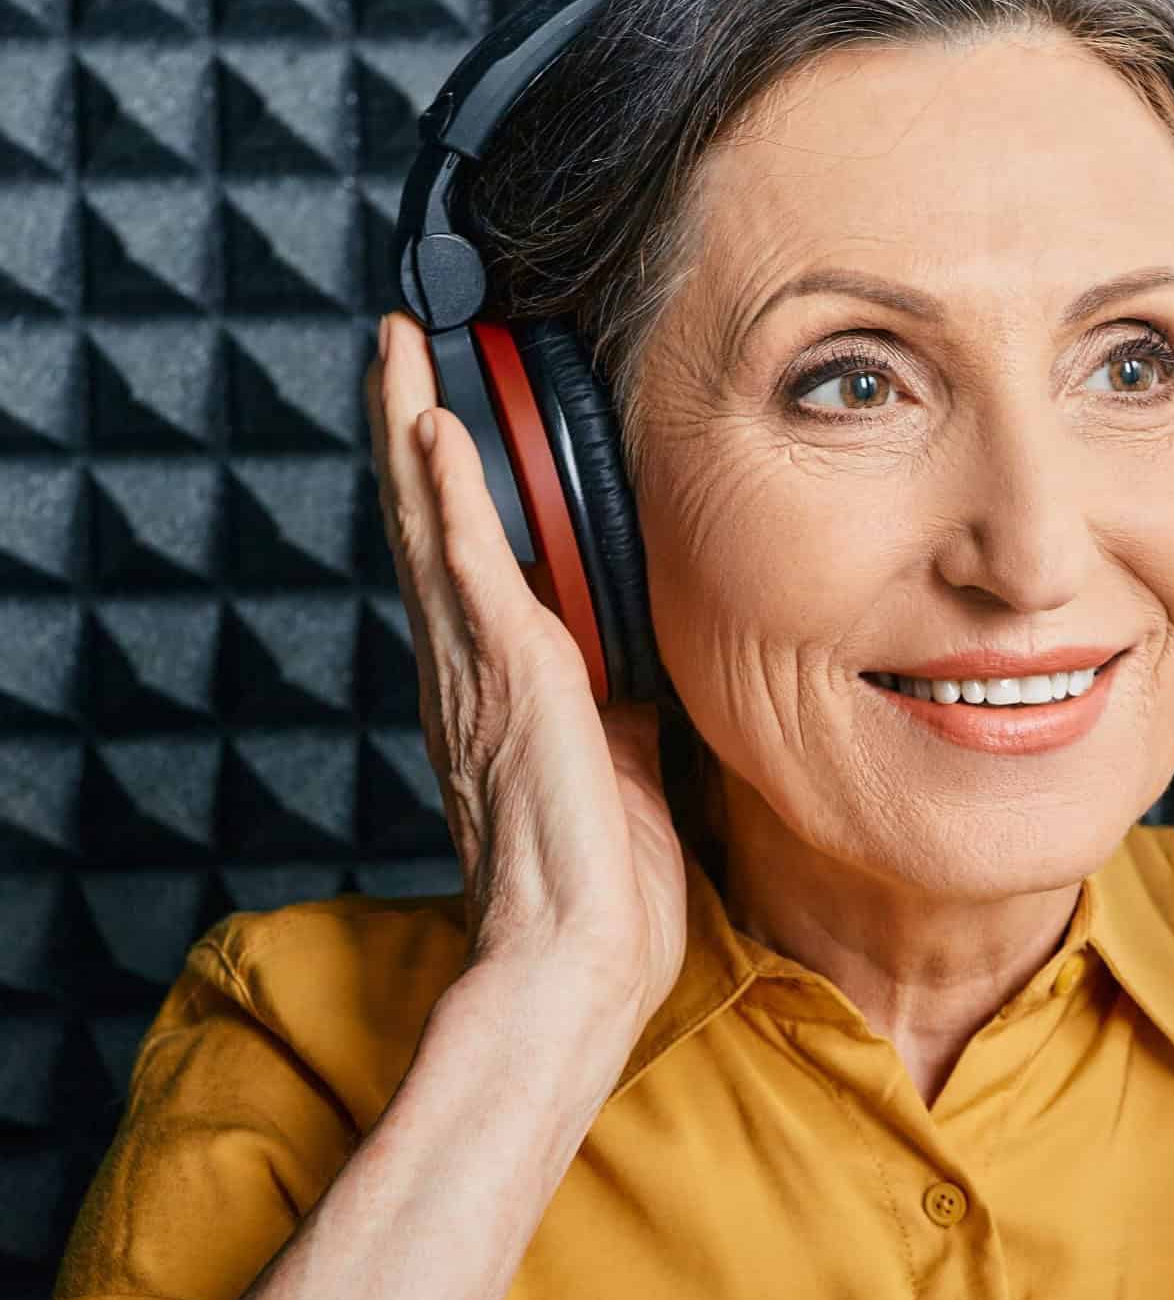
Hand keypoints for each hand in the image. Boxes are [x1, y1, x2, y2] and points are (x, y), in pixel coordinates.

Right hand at [363, 314, 687, 1044]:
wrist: (577, 958)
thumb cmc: (598, 884)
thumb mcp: (627, 767)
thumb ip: (626, 703)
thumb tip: (648, 665)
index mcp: (498, 691)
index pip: (465, 563)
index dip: (448, 487)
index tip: (445, 413)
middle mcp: (469, 670)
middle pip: (425, 523)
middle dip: (410, 426)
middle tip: (401, 341)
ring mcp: (479, 670)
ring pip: (428, 523)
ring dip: (411, 426)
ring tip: (399, 345)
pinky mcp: (507, 679)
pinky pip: (465, 566)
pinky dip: (445, 495)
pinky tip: (431, 424)